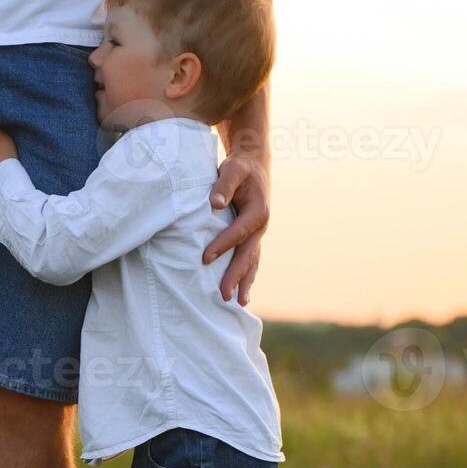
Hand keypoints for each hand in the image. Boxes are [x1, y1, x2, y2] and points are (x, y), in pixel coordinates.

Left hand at [204, 152, 269, 304]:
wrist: (254, 164)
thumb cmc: (240, 167)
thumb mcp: (233, 169)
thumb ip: (224, 185)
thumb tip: (215, 204)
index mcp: (258, 212)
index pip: (238, 232)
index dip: (222, 245)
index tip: (205, 258)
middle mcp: (261, 226)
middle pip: (247, 255)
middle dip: (236, 276)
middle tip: (224, 295)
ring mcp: (258, 233)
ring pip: (252, 262)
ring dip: (245, 282)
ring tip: (239, 303)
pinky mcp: (252, 236)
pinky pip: (249, 259)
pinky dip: (245, 275)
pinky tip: (240, 291)